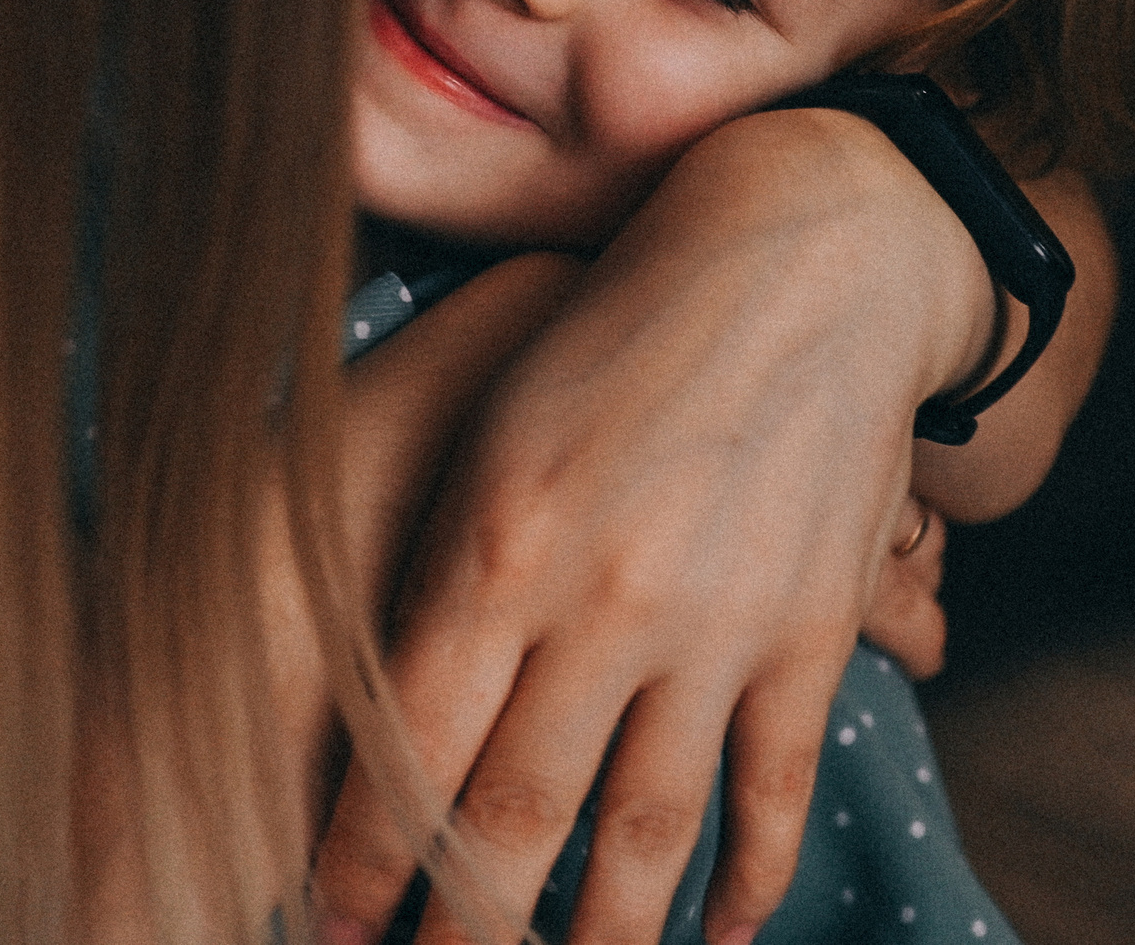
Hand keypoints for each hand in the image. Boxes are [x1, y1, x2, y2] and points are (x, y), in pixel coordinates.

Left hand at [310, 109, 994, 944]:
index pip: (409, 747)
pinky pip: (773, 788)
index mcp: (497, 543)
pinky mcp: (811, 633)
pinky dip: (748, 877)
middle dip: (463, 928)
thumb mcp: (490, 432)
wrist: (800, 257)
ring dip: (599, 938)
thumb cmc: (605, 335)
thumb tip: (385, 710)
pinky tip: (721, 935)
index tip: (323, 927)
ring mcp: (716, 622)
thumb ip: (440, 568)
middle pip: (516, 817)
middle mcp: (603, 598)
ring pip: (645, 833)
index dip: (363, 858)